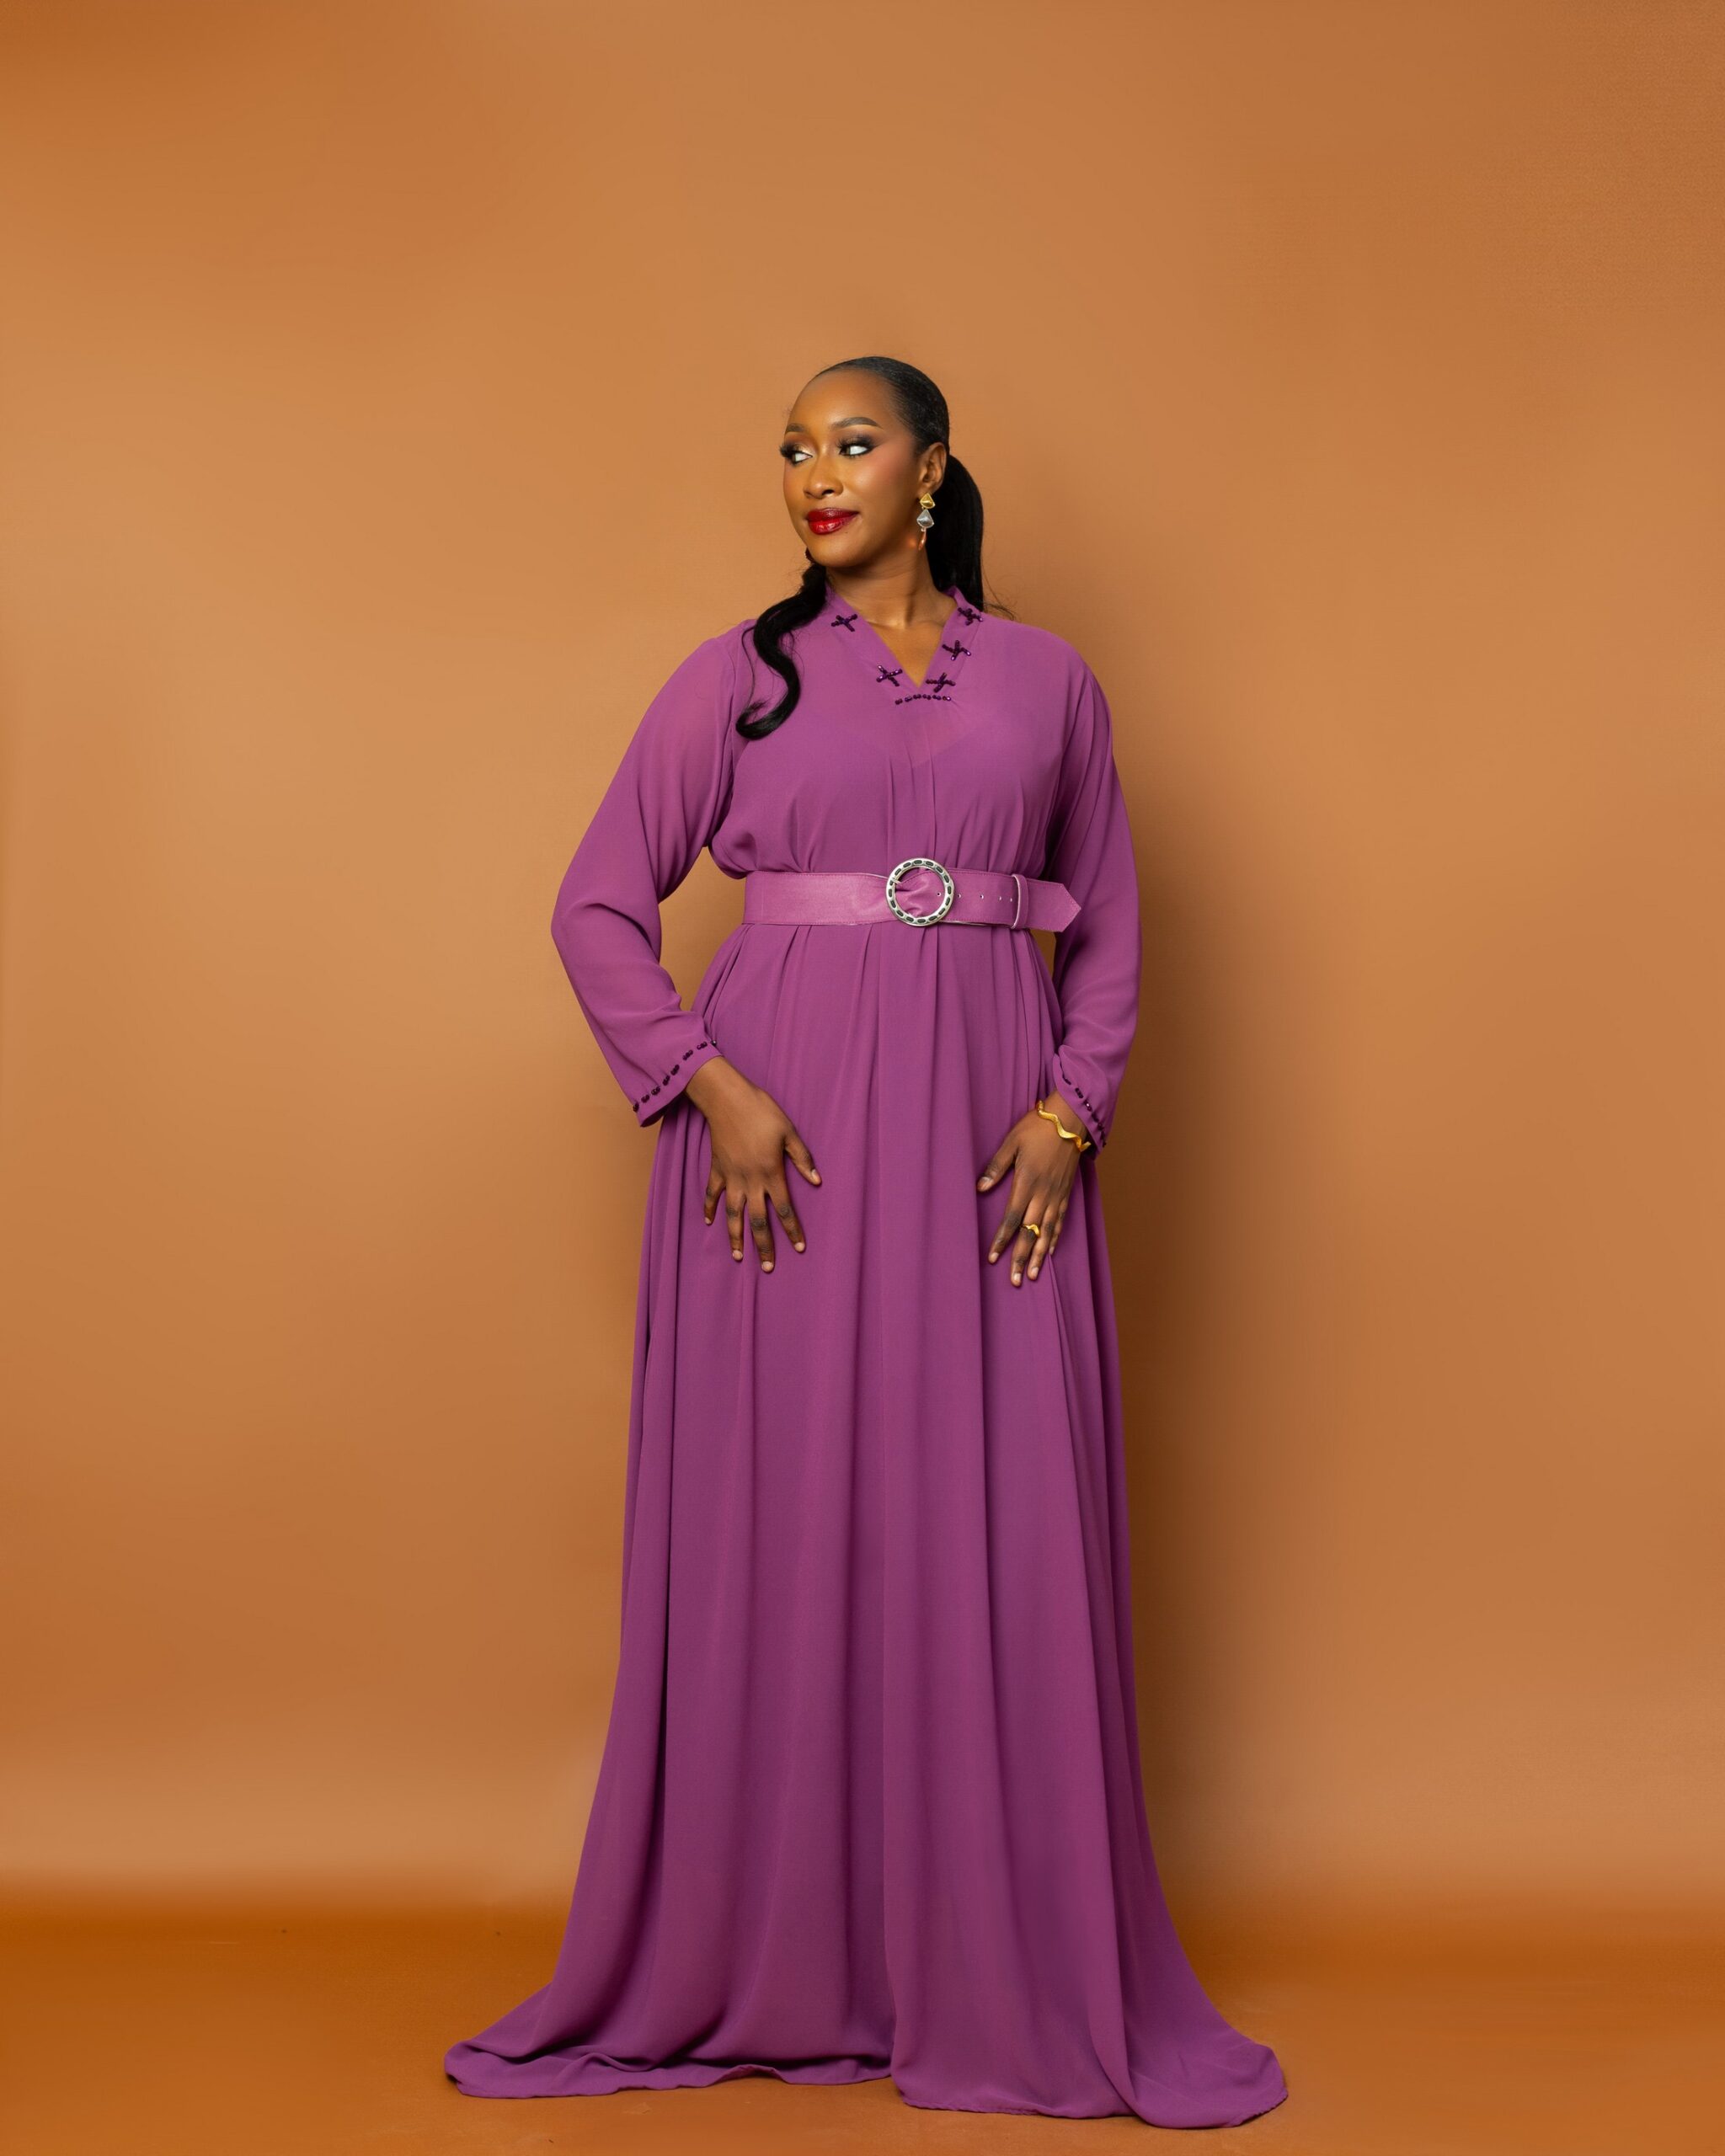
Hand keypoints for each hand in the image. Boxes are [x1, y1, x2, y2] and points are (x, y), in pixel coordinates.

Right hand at [686, 1057, 819, 1271]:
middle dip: (764, 1246)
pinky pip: (711, 1194)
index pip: (784, 1209)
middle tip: (768, 1268)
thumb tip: (817, 1181)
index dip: (792, 1230)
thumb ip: (802, 1159)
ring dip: (735, 1236)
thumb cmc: (762, 1112)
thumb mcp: (789, 1132)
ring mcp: (731, 1177)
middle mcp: (750, 1181)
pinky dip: (709, 1208)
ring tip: (737, 1257)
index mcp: (771, 1173)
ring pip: (732, 1214)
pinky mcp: (716, 1169)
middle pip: (758, 1221)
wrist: (728, 1100)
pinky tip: (708, 1222)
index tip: (799, 1248)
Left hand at [976, 1089, 1087, 1284]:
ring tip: (1032, 1275)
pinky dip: (1054, 1237)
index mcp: (1026, 1183)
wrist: (1070, 1120)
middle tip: (1015, 1280)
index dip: (1002, 1240)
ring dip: (1038, 1255)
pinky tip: (1048, 1251)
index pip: (1011, 1219)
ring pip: (1047, 1232)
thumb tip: (979, 1188)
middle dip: (1020, 1257)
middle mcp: (1042, 1194)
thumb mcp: (1011, 1142)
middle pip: (1029, 1232)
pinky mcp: (1067, 1192)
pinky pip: (1060, 1220)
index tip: (993, 1258)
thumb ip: (996, 1167)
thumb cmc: (1037, 1128)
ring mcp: (1057, 1195)